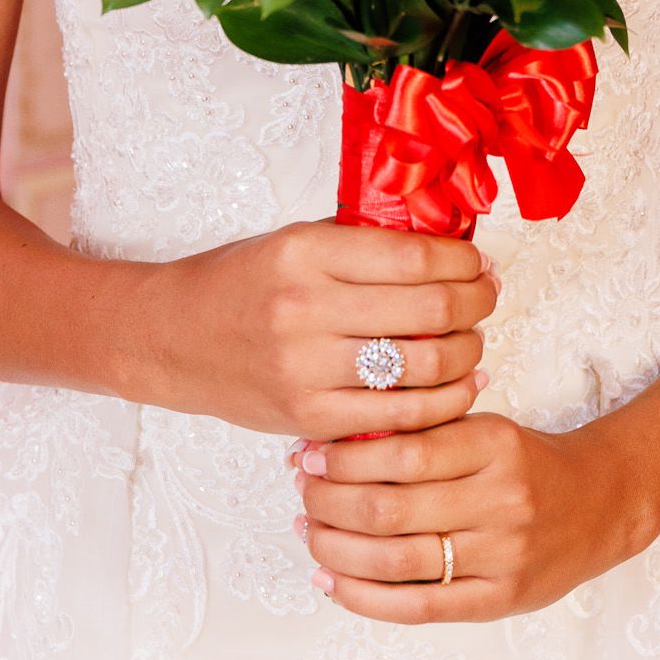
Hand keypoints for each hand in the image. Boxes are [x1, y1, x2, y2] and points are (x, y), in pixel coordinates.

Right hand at [123, 219, 496, 440]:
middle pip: (430, 312)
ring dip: (467, 354)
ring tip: (474, 341)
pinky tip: (457, 386)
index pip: (415, 256)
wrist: (173, 337)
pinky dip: (443, 403)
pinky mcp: (309, 418)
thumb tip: (447, 245)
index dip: (464, 261)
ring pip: (423, 369)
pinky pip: (399, 418)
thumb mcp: (296, 240)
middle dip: (477, 303)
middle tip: (487, 298)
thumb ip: (363, 245)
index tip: (479, 262)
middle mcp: (306, 310)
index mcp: (306, 253)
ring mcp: (307, 370)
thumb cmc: (241, 281)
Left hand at [290, 409, 640, 621]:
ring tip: (309, 532)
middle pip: (390, 507)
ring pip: (396, 560)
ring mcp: (502, 556)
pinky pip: (417, 608)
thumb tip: (334, 444)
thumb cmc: (524, 462)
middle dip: (329, 501)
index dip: (343, 458)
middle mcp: (501, 500)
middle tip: (301, 491)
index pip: (401, 451)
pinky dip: (363, 598)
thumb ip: (424, 433)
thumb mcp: (485, 429)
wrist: (599, 504)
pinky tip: (330, 581)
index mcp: (494, 444)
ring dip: (336, 548)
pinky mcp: (499, 601)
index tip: (309, 454)